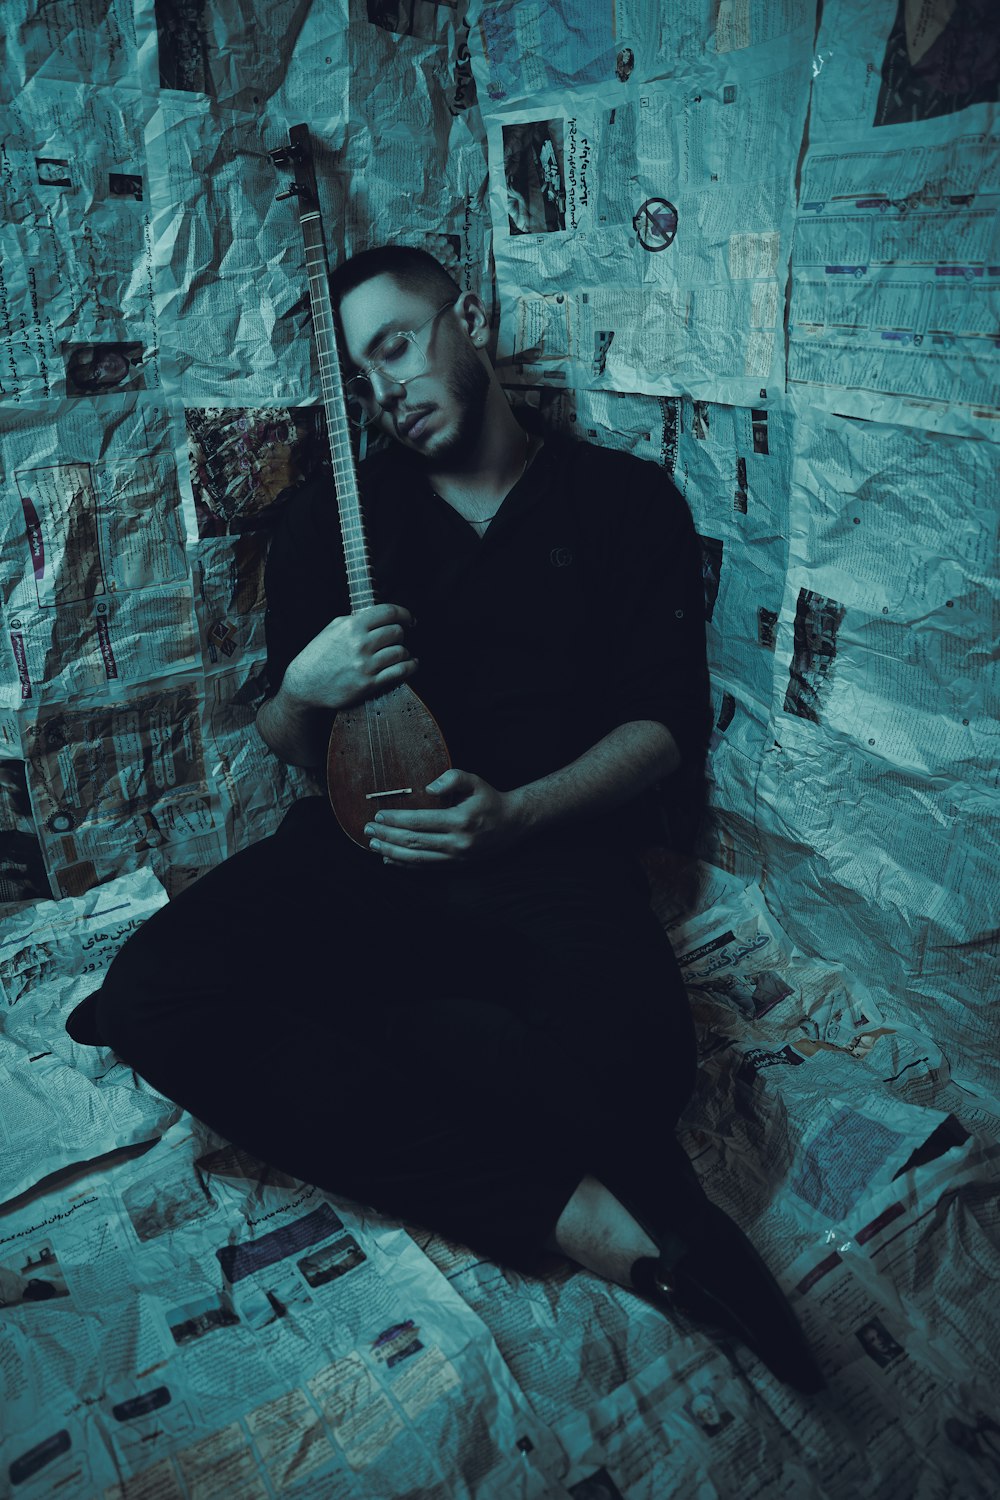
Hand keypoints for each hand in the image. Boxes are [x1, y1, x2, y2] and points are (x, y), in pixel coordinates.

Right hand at [283, 603, 416, 712]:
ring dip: (405, 652)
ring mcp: (365, 665)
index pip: (388, 612)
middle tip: (399, 638)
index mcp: (351, 626)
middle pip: (397, 632)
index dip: (404, 614)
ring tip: (402, 653)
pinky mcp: (369, 684)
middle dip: (401, 634)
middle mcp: (360, 644)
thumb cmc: (318, 656)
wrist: (305, 685)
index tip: (409, 619)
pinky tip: (411, 664)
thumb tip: (377, 616)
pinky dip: (410, 666)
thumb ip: (354, 620)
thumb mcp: (332, 629)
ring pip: (401, 652)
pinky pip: (399, 671)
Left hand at [365, 769, 526, 864]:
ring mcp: (456, 857)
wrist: (512, 824)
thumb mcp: (474, 781)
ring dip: (390, 851)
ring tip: (373, 843)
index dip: (396, 819)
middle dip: (387, 835)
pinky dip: (404, 864)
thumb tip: (428, 788)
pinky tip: (389, 858)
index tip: (379, 814)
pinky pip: (425, 867)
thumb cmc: (488, 799)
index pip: (419, 821)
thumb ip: (452, 778)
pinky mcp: (455, 865)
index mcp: (460, 820)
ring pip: (416, 858)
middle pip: (413, 841)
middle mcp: (457, 842)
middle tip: (368, 829)